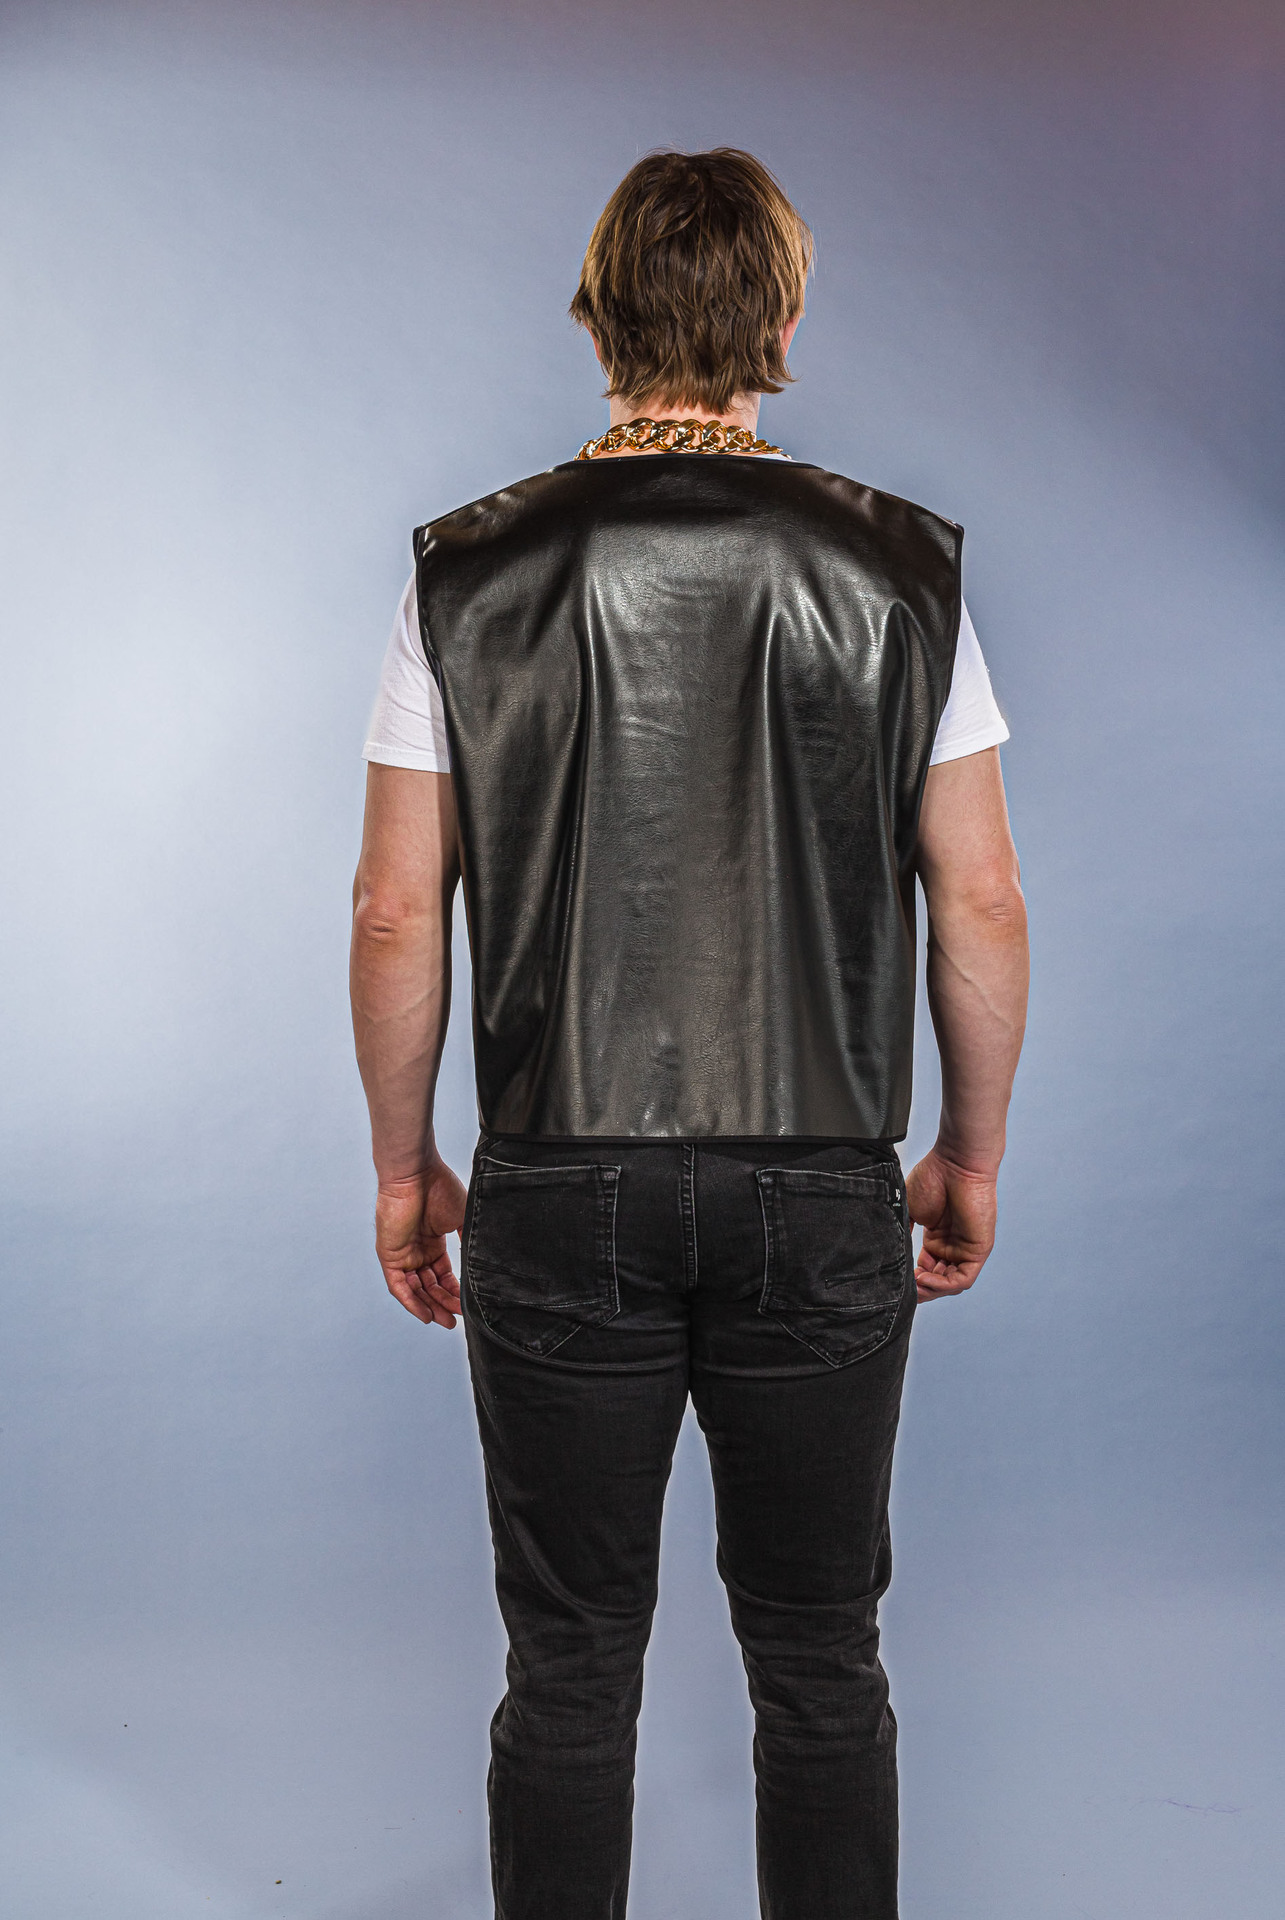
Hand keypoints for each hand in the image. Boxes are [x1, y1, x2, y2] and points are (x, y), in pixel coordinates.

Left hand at [374, 1155, 467, 1327]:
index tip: (467, 1305)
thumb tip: (484, 1261)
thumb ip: (469, 1240)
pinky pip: (398, 1286)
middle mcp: (416, 1250)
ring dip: (429, 1306)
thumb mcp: (462, 1218)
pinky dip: (410, 1302)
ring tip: (445, 1321)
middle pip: (429, 1286)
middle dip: (443, 1304)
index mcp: (433, 1242)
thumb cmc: (439, 1187)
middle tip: (456, 1321)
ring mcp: (402, 1254)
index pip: (443, 1275)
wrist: (416, 1173)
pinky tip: (425, 1314)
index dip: (454, 1291)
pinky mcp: (388, 1255)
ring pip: (415, 1290)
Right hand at [904, 1148, 997, 1302]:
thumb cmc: (934, 1177)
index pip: (926, 1269)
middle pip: (938, 1281)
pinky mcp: (979, 1250)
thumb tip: (888, 1255)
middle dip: (921, 1290)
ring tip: (914, 1287)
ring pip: (951, 1284)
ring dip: (932, 1290)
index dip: (912, 1279)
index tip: (894, 1281)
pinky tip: (925, 1279)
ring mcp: (967, 1249)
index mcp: (938, 1238)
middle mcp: (953, 1246)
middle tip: (902, 1291)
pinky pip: (963, 1279)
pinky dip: (944, 1285)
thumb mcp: (909, 1210)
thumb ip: (901, 1232)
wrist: (956, 1162)